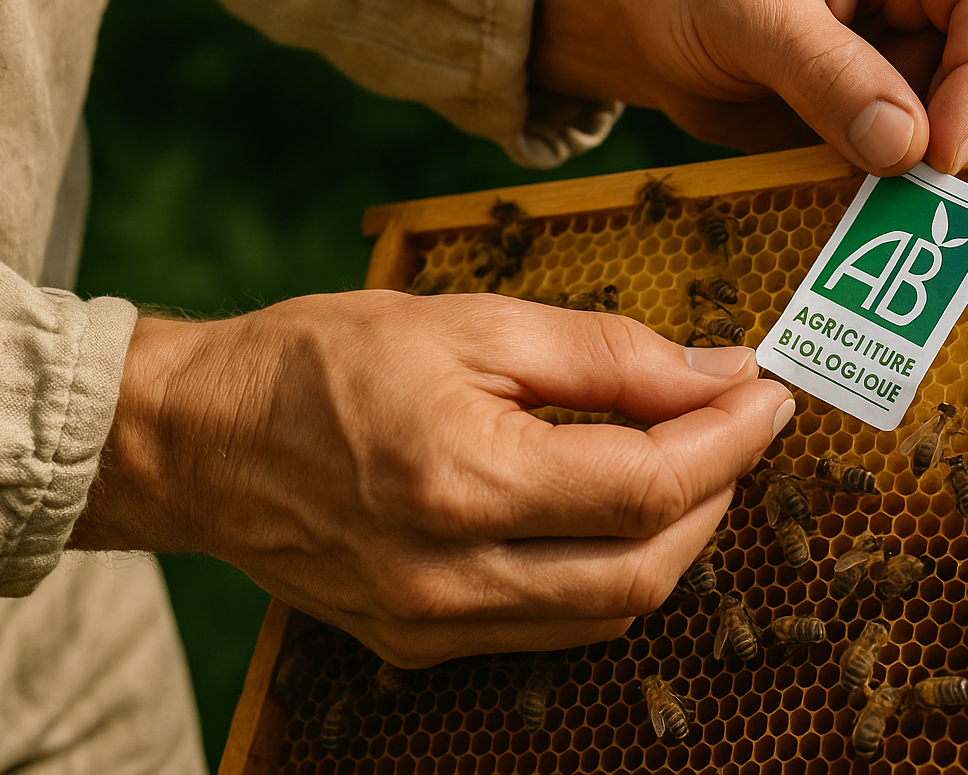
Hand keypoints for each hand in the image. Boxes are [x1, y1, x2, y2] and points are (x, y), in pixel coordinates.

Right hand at [72, 292, 793, 664]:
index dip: (729, 440)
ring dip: (672, 540)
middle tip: (735, 426)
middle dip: (716, 494)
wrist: (199, 440)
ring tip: (685, 463)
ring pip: (611, 611)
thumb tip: (715, 371)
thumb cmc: (320, 361)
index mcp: (462, 480)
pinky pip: (555, 627)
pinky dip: (610, 575)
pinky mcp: (420, 645)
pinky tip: (612, 515)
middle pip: (646, 567)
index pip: (647, 485)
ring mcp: (433, 625)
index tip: (768, 396)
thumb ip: (606, 353)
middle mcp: (450, 575)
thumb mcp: (471, 323)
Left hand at [532, 0, 967, 174]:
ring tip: (879, 188)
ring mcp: (907, 49)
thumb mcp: (750, 16)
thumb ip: (829, 76)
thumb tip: (908, 146)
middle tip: (916, 175)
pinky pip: (920, 151)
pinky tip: (863, 196)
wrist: (632, 18)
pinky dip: (903, 181)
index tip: (940, 147)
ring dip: (938, 158)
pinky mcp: (882, 104)